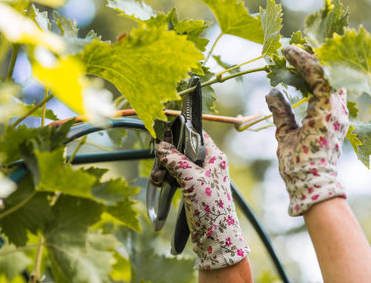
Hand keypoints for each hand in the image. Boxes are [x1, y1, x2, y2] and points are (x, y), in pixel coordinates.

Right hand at [155, 133, 248, 269]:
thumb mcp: (191, 180)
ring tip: (156, 180)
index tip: (164, 135)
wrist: (214, 238)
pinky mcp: (192, 190)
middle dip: (167, 157)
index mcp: (214, 157)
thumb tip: (161, 146)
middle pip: (183, 150)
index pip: (197, 134)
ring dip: (164, 170)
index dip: (181, 132)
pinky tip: (158, 185)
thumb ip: (176, 161)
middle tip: (158, 165)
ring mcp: (200, 178)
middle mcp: (208, 165)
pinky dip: (166, 180)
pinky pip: (176, 178)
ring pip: (177, 165)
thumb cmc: (209, 207)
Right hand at [265, 45, 348, 215]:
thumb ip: (280, 111)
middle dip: (312, 59)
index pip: (319, 75)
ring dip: (316, 69)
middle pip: (330, 73)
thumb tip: (272, 90)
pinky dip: (317, 82)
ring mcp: (339, 114)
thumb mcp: (285, 135)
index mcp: (325, 111)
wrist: (313, 183)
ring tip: (298, 60)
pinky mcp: (336, 119)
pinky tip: (303, 79)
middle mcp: (337, 110)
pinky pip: (330, 93)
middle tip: (293, 50)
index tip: (286, 50)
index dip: (302, 60)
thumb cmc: (297, 163)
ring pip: (332, 81)